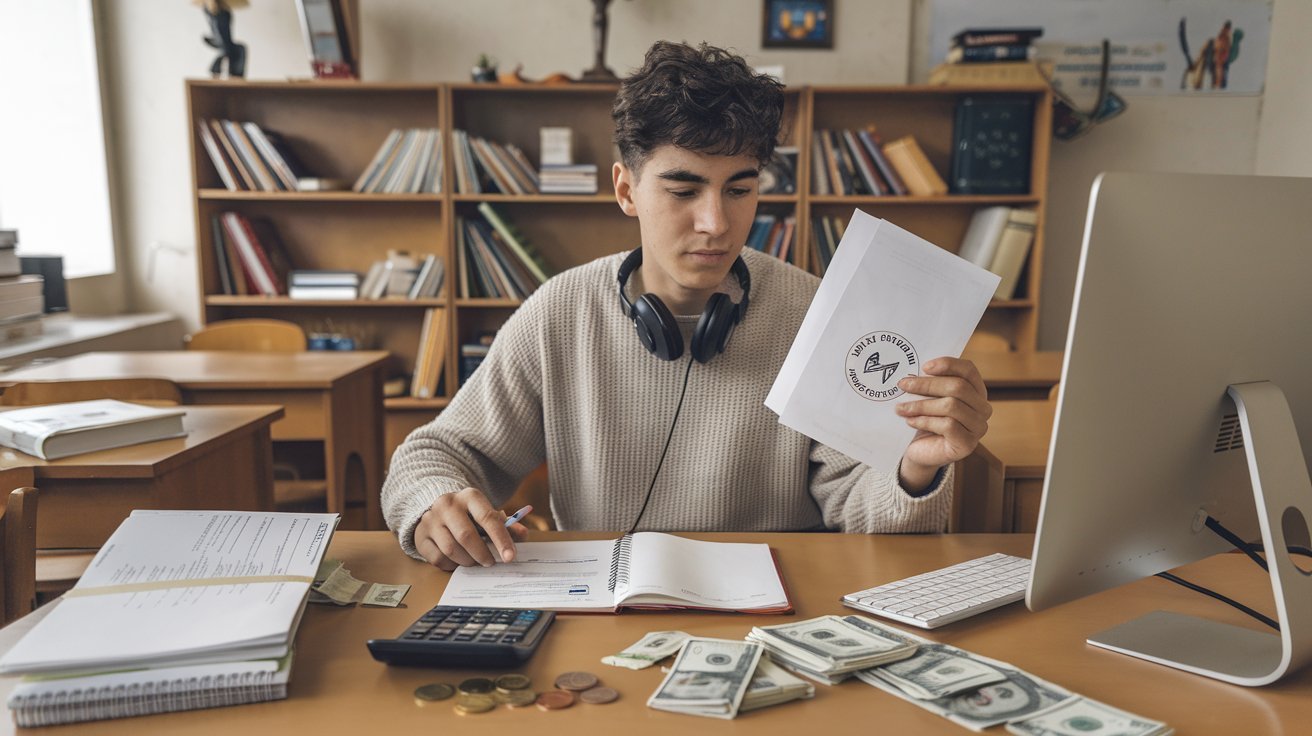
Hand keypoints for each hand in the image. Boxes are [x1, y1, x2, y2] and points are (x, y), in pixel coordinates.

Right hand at [413, 488, 530, 570]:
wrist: (438, 509)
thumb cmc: (470, 515)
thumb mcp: (488, 514)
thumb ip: (507, 525)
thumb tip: (523, 535)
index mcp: (469, 496)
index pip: (488, 517)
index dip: (501, 539)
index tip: (510, 557)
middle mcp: (447, 504)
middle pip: (466, 536)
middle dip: (482, 554)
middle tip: (491, 562)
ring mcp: (431, 519)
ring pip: (451, 549)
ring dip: (467, 561)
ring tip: (476, 561)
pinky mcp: (420, 535)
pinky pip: (438, 558)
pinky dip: (452, 565)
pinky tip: (458, 561)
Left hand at [894, 357, 991, 490]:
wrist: (922, 451)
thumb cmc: (926, 420)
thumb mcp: (929, 398)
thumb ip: (930, 383)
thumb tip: (914, 373)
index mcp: (976, 391)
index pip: (968, 370)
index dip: (948, 364)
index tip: (924, 366)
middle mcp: (983, 408)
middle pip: (958, 387)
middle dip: (926, 384)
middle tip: (903, 384)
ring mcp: (978, 427)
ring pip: (951, 406)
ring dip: (921, 405)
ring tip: (901, 407)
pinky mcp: (967, 444)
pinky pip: (947, 425)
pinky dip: (924, 421)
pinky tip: (910, 421)